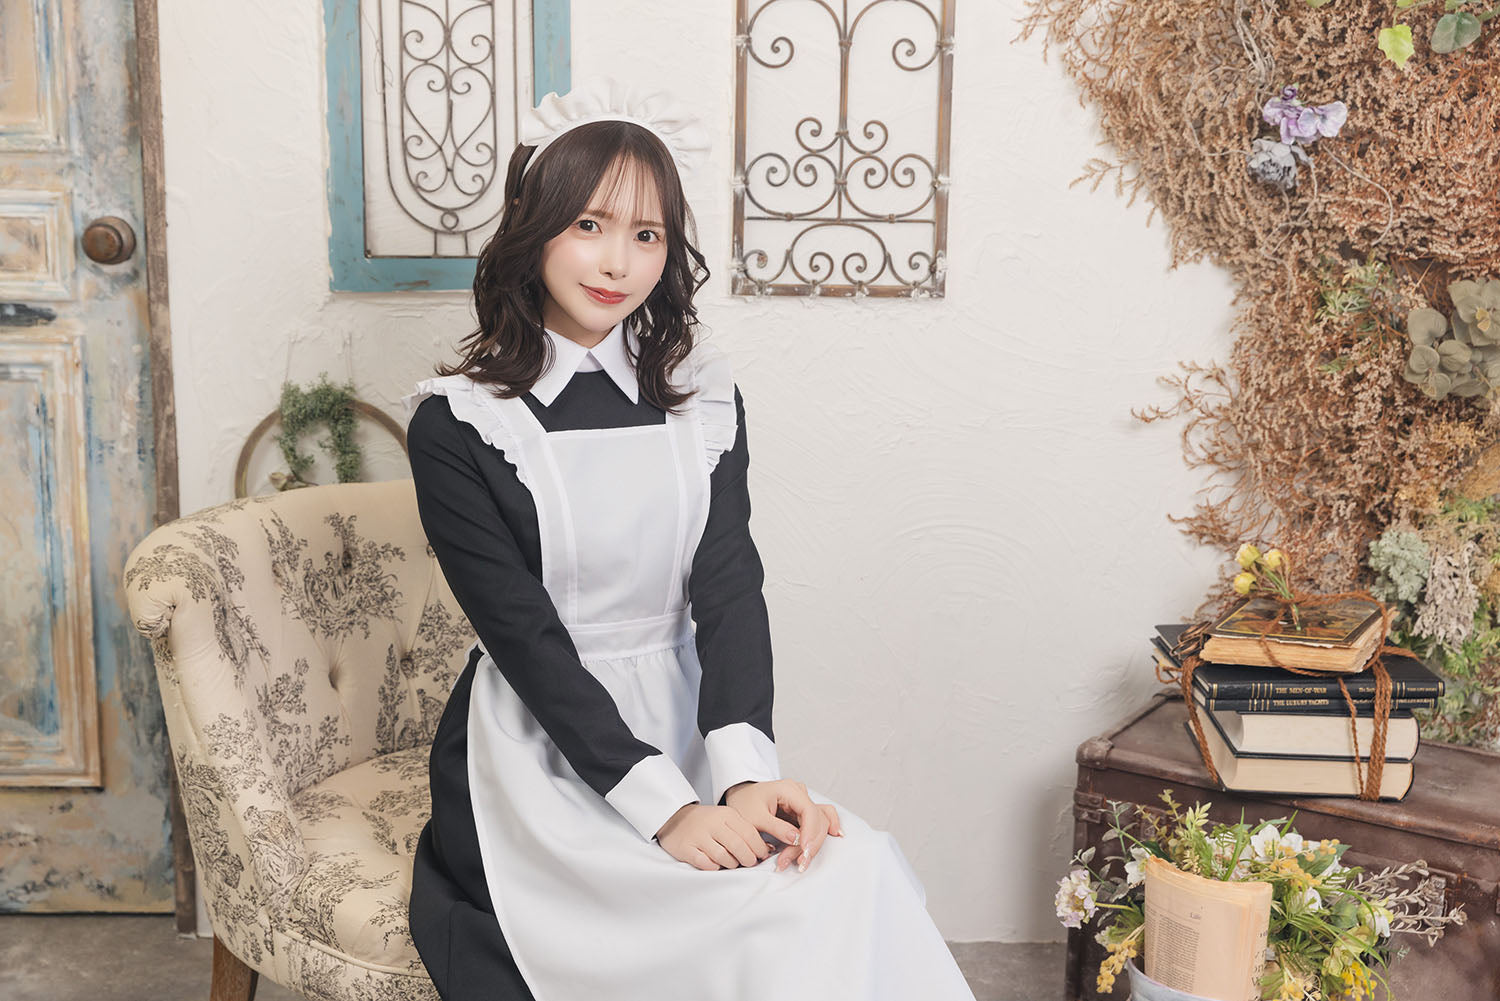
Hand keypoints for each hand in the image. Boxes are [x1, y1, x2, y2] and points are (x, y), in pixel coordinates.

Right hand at [654, 802, 773, 870]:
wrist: (674, 818)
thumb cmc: (707, 822)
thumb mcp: (726, 819)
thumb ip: (745, 832)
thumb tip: (769, 849)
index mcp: (726, 814)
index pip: (749, 833)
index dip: (760, 848)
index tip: (763, 856)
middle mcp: (713, 823)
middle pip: (738, 846)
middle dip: (749, 859)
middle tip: (750, 863)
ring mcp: (698, 836)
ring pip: (723, 857)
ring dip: (732, 864)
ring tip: (733, 864)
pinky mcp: (686, 848)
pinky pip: (706, 864)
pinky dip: (714, 867)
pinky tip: (716, 865)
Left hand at [723, 779, 842, 873]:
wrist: (739, 798)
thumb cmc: (744, 804)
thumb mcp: (753, 817)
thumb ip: (776, 827)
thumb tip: (797, 839)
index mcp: (788, 789)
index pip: (808, 811)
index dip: (810, 833)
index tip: (804, 852)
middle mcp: (799, 793)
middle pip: (817, 820)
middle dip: (809, 844)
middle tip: (797, 864)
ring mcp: (803, 802)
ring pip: (819, 823)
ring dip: (812, 844)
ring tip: (799, 862)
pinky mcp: (803, 811)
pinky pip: (820, 819)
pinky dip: (826, 828)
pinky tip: (836, 834)